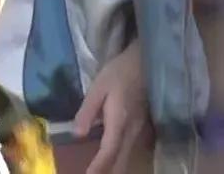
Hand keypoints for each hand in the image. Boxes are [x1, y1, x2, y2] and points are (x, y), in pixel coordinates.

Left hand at [71, 39, 152, 173]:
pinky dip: (120, 159)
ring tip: (98, 170)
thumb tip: (78, 134)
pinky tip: (111, 160)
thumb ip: (87, 111)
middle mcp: (132, 130)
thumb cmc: (120, 72)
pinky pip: (131, 149)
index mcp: (119, 121)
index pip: (109, 151)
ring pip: (127, 156)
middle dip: (106, 172)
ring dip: (114, 167)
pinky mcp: (142, 127)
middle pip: (120, 160)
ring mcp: (140, 130)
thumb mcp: (98, 87)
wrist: (145, 61)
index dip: (98, 167)